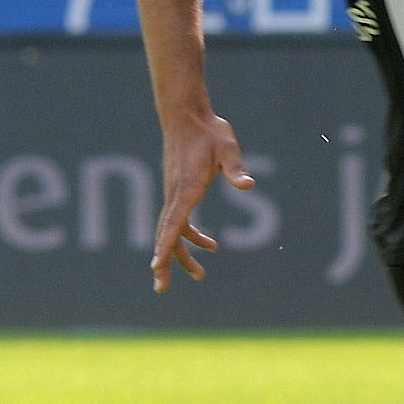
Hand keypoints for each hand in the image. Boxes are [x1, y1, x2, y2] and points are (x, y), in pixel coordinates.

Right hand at [150, 109, 254, 292]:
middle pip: (166, 235)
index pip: (173, 223)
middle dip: (164, 262)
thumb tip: (248, 184)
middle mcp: (175, 194)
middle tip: (161, 289)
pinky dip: (191, 236)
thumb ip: (235, 168)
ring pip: (171, 232)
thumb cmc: (209, 131)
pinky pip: (180, 221)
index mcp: (187, 187)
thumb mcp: (227, 147)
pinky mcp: (178, 192)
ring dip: (181, 255)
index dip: (165, 246)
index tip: (155, 266)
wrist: (187, 115)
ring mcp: (174, 194)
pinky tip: (211, 245)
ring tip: (199, 275)